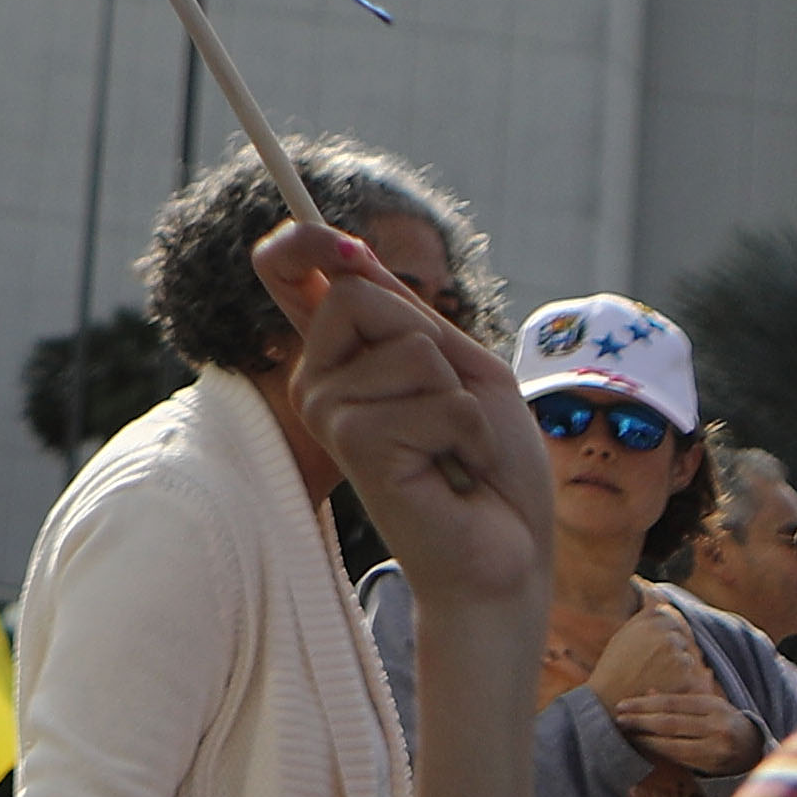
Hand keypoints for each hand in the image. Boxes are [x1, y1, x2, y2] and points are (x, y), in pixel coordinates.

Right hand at [261, 220, 543, 615]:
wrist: (508, 555)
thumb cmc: (491, 468)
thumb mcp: (463, 368)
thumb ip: (408, 314)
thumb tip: (350, 252)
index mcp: (341, 358)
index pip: (288, 278)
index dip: (301, 244)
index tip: (335, 241)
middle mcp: (319, 381)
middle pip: (357, 292)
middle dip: (431, 340)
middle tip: (449, 406)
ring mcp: (329, 412)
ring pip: (410, 348)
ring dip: (461, 400)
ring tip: (454, 450)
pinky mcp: (355, 444)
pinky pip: (436, 401)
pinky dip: (469, 434)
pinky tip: (454, 472)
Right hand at [579, 597, 689, 704]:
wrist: (610, 698)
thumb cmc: (615, 665)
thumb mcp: (625, 632)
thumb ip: (646, 611)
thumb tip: (654, 590)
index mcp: (651, 621)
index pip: (670, 616)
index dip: (665, 631)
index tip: (655, 646)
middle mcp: (667, 635)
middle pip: (682, 635)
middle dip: (674, 647)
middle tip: (654, 664)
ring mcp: (678, 656)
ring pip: (689, 655)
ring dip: (680, 664)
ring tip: (657, 676)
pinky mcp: (687, 676)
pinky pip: (694, 674)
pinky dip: (684, 681)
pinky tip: (665, 686)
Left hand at [604, 683, 757, 778]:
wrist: (754, 749)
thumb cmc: (723, 721)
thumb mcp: (708, 705)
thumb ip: (680, 700)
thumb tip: (647, 692)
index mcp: (713, 706)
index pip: (672, 704)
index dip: (645, 704)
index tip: (622, 704)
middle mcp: (716, 727)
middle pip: (670, 723)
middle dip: (640, 720)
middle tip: (618, 718)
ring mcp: (716, 748)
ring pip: (673, 743)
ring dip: (646, 738)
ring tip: (627, 732)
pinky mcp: (713, 766)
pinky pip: (680, 758)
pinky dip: (660, 751)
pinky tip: (645, 745)